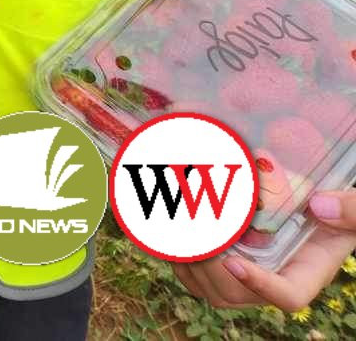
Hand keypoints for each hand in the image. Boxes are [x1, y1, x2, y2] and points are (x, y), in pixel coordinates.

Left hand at [174, 190, 355, 311]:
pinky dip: (179, 261)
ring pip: (212, 290)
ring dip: (188, 266)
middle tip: (189, 234)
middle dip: (208, 269)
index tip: (233, 262)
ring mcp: (249, 277)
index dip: (260, 285)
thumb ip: (350, 211)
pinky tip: (167, 234)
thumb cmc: (338, 213)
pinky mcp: (228, 267)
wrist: (317, 209)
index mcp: (307, 272)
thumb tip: (321, 207)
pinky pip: (198, 278)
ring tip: (173, 232)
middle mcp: (274, 281)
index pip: (287, 296)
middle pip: (235, 295)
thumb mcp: (355, 211)